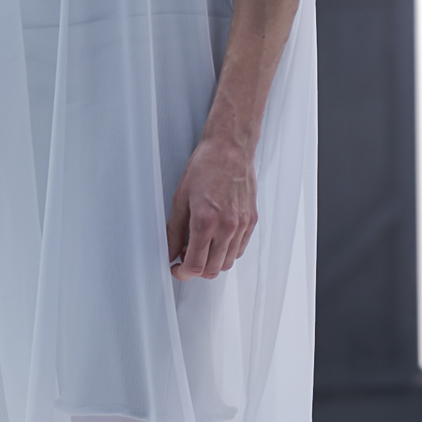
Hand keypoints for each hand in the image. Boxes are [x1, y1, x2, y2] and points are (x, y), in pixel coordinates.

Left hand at [167, 123, 260, 279]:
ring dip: (212, 262)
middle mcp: (227, 227)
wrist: (230, 148)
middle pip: (213, 269)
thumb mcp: (180, 198)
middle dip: (196, 270)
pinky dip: (227, 252)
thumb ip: (174, 230)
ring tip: (201, 246)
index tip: (176, 269)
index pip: (195, 265)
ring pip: (228, 262)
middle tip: (185, 258)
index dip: (182, 273)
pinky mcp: (251, 220)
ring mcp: (242, 225)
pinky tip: (216, 239)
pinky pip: (239, 249)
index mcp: (206, 222)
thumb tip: (170, 251)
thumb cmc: (206, 166)